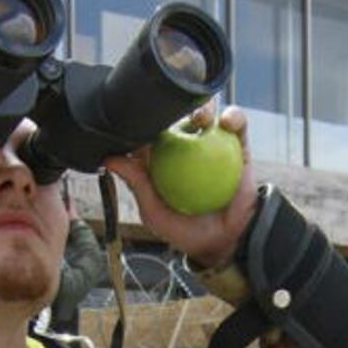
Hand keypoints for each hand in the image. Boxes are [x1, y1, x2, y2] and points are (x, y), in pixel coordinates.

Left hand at [104, 103, 258, 267]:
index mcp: (162, 157)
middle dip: (170, 105)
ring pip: (206, 113)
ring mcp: (211, 143)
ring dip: (203, 107)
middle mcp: (186, 145)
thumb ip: (136, 183)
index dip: (143, 120)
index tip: (141, 120)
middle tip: (171, 118)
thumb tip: (109, 159)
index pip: (149, 131)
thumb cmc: (187, 230)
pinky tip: (227, 123)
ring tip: (202, 119)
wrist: (226, 242)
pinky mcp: (237, 145)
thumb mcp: (154, 212)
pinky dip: (233, 118)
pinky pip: (236, 124)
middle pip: (176, 115)